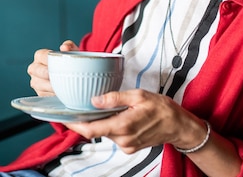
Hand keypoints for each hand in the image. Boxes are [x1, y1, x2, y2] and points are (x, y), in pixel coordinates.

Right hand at [27, 40, 78, 96]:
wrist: (72, 74)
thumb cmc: (70, 60)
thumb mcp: (72, 51)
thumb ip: (70, 46)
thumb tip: (64, 47)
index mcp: (40, 56)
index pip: (41, 55)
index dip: (47, 59)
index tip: (56, 63)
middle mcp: (35, 68)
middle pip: (35, 70)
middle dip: (45, 73)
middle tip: (55, 76)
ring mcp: (36, 81)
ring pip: (37, 84)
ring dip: (48, 86)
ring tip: (59, 87)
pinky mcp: (40, 93)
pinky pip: (43, 94)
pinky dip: (51, 94)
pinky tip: (60, 94)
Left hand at [65, 89, 204, 154]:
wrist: (179, 126)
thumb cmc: (162, 108)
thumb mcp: (138, 95)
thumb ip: (115, 98)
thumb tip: (94, 99)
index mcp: (123, 126)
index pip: (91, 129)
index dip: (74, 124)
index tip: (62, 116)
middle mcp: (122, 139)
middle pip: (95, 130)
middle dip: (85, 119)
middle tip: (74, 105)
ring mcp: (126, 145)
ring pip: (104, 132)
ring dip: (99, 121)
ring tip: (95, 106)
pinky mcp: (129, 147)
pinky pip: (113, 135)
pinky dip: (109, 125)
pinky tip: (112, 114)